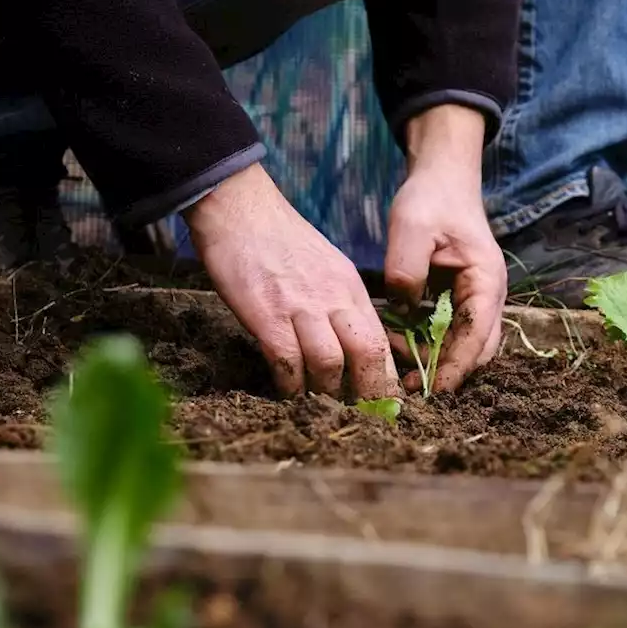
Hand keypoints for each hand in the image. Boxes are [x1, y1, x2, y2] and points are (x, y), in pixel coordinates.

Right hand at [185, 162, 401, 400]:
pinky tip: (286, 392)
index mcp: (350, 289)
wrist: (241, 209)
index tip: (384, 404)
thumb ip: (341, 303)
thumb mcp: (327, 266)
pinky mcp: (267, 314)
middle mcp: (333, 299)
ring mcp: (301, 307)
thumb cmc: (280, 240)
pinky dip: (289, 384)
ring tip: (318, 407)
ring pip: (330, 363)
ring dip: (325, 393)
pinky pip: (287, 361)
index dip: (385, 378)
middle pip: (368, 354)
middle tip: (361, 418)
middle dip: (368, 393)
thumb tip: (350, 342)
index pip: (381, 341)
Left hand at [386, 104, 507, 392]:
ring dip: (438, 361)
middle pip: (478, 350)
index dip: (455, 366)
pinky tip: (401, 347)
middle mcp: (489, 295)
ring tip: (400, 370)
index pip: (477, 335)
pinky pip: (451, 333)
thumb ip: (406, 268)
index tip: (432, 389)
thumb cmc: (431, 200)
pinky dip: (430, 346)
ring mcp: (477, 300)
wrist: (442, 181)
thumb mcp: (411, 227)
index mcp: (487, 280)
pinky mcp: (460, 300)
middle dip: (448, 372)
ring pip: (466, 346)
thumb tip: (401, 307)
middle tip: (409, 388)